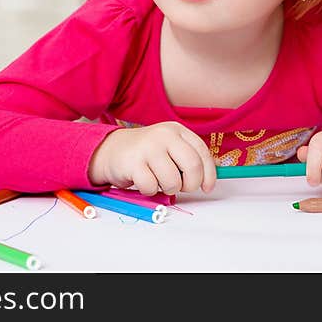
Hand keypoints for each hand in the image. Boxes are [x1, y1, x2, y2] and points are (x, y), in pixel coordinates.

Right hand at [87, 121, 216, 195]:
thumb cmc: (147, 154)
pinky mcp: (133, 163)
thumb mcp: (169, 148)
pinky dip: (150, 190)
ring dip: (168, 189)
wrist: (113, 150)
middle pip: (192, 166)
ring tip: (159, 181)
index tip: (207, 187)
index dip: (209, 174)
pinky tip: (143, 181)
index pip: (202, 152)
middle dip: (191, 184)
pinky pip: (152, 187)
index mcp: (177, 130)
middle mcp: (164, 135)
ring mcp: (148, 147)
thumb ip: (188, 159)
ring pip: (173, 181)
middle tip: (183, 188)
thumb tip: (208, 180)